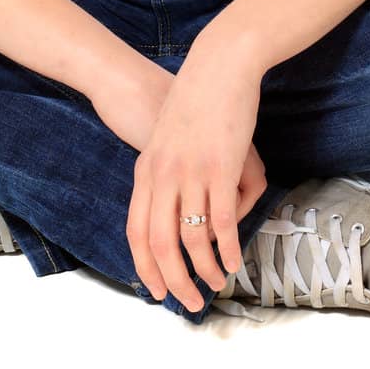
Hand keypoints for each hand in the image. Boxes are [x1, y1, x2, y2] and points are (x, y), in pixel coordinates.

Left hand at [125, 49, 266, 312]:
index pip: (136, 231)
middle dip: (174, 280)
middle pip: (160, 243)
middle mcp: (163, 175)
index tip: (159, 292)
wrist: (218, 65)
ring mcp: (191, 173)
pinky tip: (233, 261)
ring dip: (204, 269)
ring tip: (217, 283)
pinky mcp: (220, 167)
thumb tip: (191, 209)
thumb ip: (176, 177)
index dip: (146, 267)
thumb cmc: (197, 101)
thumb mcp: (172, 141)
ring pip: (192, 238)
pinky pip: (221, 220)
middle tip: (190, 303)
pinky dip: (227, 248)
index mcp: (147, 170)